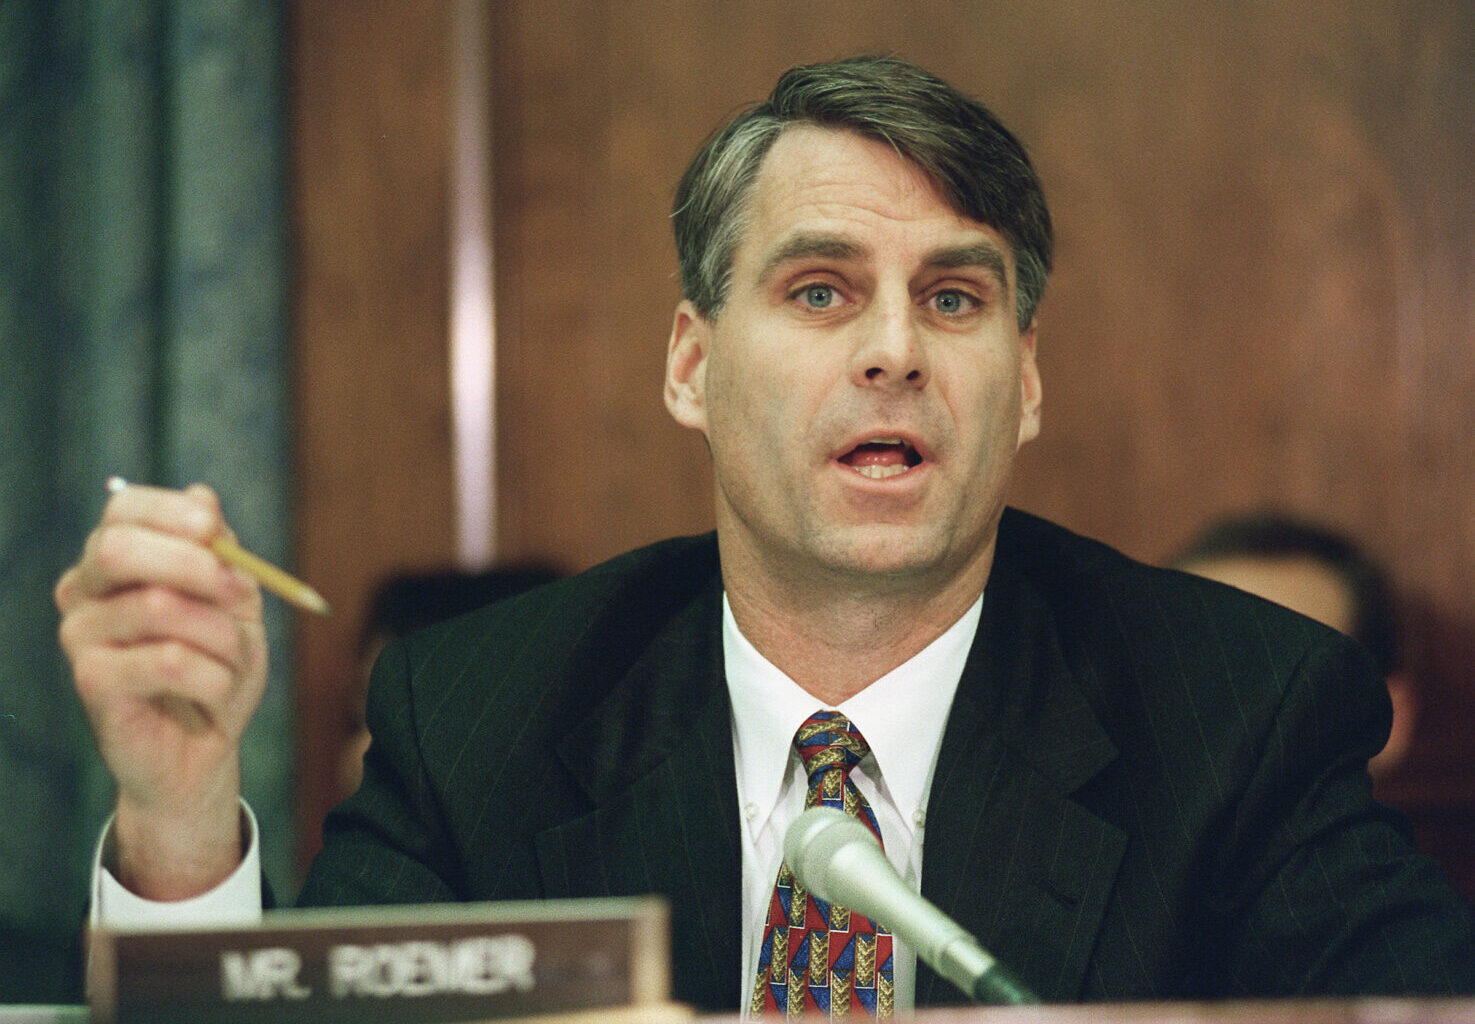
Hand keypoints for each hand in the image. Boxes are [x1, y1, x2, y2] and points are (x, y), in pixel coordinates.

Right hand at [55, 482, 267, 899]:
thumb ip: (220, 552)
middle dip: (192, 564)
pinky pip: (167, 660)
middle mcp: (85, 590)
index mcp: (116, 559)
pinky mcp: (92, 681)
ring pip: (157, 607)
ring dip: (221, 634)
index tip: (214, 530)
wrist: (205, 744)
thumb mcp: (234, 601)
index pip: (124, 508)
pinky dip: (214, 674)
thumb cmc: (217, 663)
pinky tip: (216, 690)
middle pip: (118, 548)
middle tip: (240, 591)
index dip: (170, 512)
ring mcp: (80, 636)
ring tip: (234, 659)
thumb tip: (203, 498)